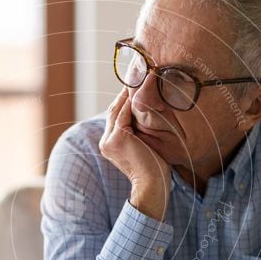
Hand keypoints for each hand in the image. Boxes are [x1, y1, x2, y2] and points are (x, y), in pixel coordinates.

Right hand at [99, 88, 170, 221]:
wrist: (153, 186)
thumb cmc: (155, 170)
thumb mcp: (146, 146)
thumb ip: (141, 131)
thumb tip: (149, 114)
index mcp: (109, 144)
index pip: (117, 115)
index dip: (125, 99)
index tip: (136, 84)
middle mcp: (105, 141)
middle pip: (115, 109)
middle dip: (125, 91)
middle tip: (138, 73)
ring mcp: (109, 140)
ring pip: (119, 109)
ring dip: (129, 91)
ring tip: (140, 75)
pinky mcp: (117, 139)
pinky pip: (124, 113)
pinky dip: (133, 99)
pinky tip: (141, 87)